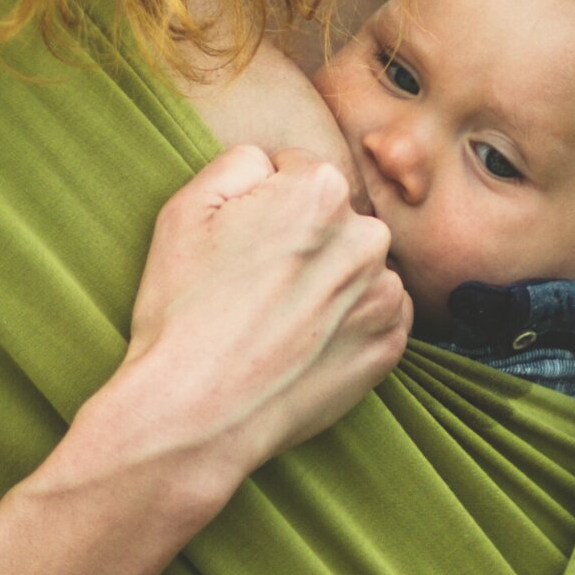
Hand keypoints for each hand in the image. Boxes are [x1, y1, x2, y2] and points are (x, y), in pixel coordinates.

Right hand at [80, 146, 410, 498]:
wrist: (197, 413)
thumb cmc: (184, 310)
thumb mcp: (186, 209)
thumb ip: (239, 162)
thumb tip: (271, 163)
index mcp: (320, 192)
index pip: (296, 173)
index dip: (259, 206)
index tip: (238, 246)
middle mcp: (367, 237)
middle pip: (333, 220)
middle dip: (302, 240)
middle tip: (254, 286)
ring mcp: (384, 296)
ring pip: (355, 267)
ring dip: (327, 281)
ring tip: (276, 319)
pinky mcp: (390, 346)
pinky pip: (375, 313)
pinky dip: (347, 321)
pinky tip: (304, 341)